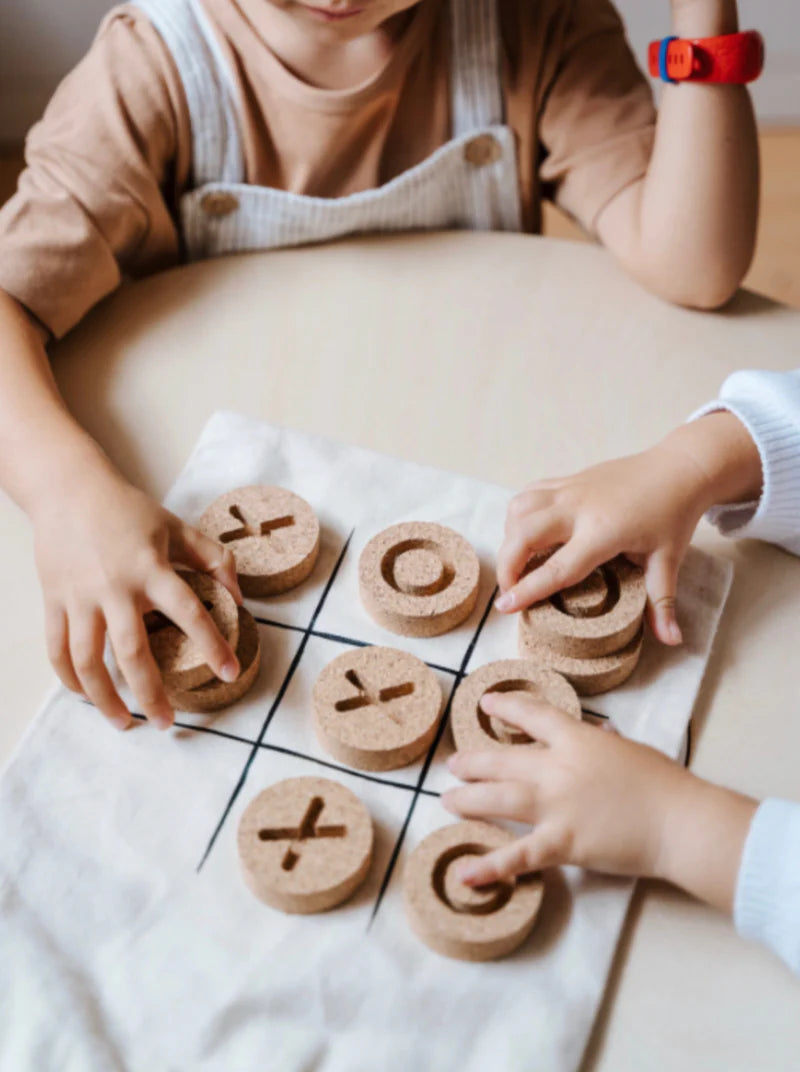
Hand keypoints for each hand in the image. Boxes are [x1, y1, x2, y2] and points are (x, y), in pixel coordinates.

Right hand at [33, 468, 241, 731]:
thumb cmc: (127, 510)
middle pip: (132, 653)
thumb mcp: (176, 527)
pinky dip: (70, 679)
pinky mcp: (54, 601)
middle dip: (151, 694)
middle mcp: (115, 588)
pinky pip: (58, 650)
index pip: (188, 613)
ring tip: (124, 722)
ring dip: (105, 698)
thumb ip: (212, 558)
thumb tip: (239, 594)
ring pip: (88, 662)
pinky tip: (86, 695)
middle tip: (167, 723)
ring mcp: (80, 598)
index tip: (229, 673)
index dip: (211, 645)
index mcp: (151, 569)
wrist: (68, 489)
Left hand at [443, 692, 756, 914]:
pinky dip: (490, 867)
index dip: (505, 706)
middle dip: (473, 761)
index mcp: (577, 739)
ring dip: (467, 799)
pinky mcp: (562, 843)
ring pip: (497, 798)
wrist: (679, 820)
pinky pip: (518, 855)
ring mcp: (556, 805)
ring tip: (447, 800)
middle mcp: (557, 768)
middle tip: (454, 764)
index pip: (532, 715)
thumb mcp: (629, 749)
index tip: (485, 703)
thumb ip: (604, 742)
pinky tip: (465, 873)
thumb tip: (599, 733)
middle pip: (502, 759)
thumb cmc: (663, 783)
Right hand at [495, 412, 762, 644]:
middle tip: (508, 591)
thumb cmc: (673, 514)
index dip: (527, 589)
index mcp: (602, 532)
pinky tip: (526, 533)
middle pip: (523, 534)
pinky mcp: (568, 479)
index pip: (556, 568)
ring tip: (518, 561)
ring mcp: (570, 489)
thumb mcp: (668, 560)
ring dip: (510, 537)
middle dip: (506, 565)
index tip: (505, 606)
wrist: (679, 467)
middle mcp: (578, 507)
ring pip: (519, 509)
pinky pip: (529, 493)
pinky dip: (518, 515)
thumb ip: (662, 602)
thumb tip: (672, 640)